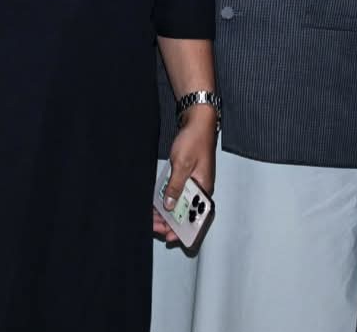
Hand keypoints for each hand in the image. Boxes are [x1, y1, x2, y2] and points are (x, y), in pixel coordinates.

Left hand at [153, 107, 217, 242]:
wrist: (197, 119)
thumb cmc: (194, 140)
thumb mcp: (182, 165)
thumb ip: (175, 187)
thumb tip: (169, 206)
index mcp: (204, 188)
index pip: (197, 216)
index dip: (184, 229)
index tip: (170, 237)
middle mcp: (201, 187)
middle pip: (187, 211)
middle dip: (171, 221)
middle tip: (154, 225)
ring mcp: (194, 181)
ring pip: (181, 203)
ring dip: (167, 211)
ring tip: (152, 217)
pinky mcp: (187, 175)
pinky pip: (177, 192)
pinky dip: (167, 198)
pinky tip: (155, 204)